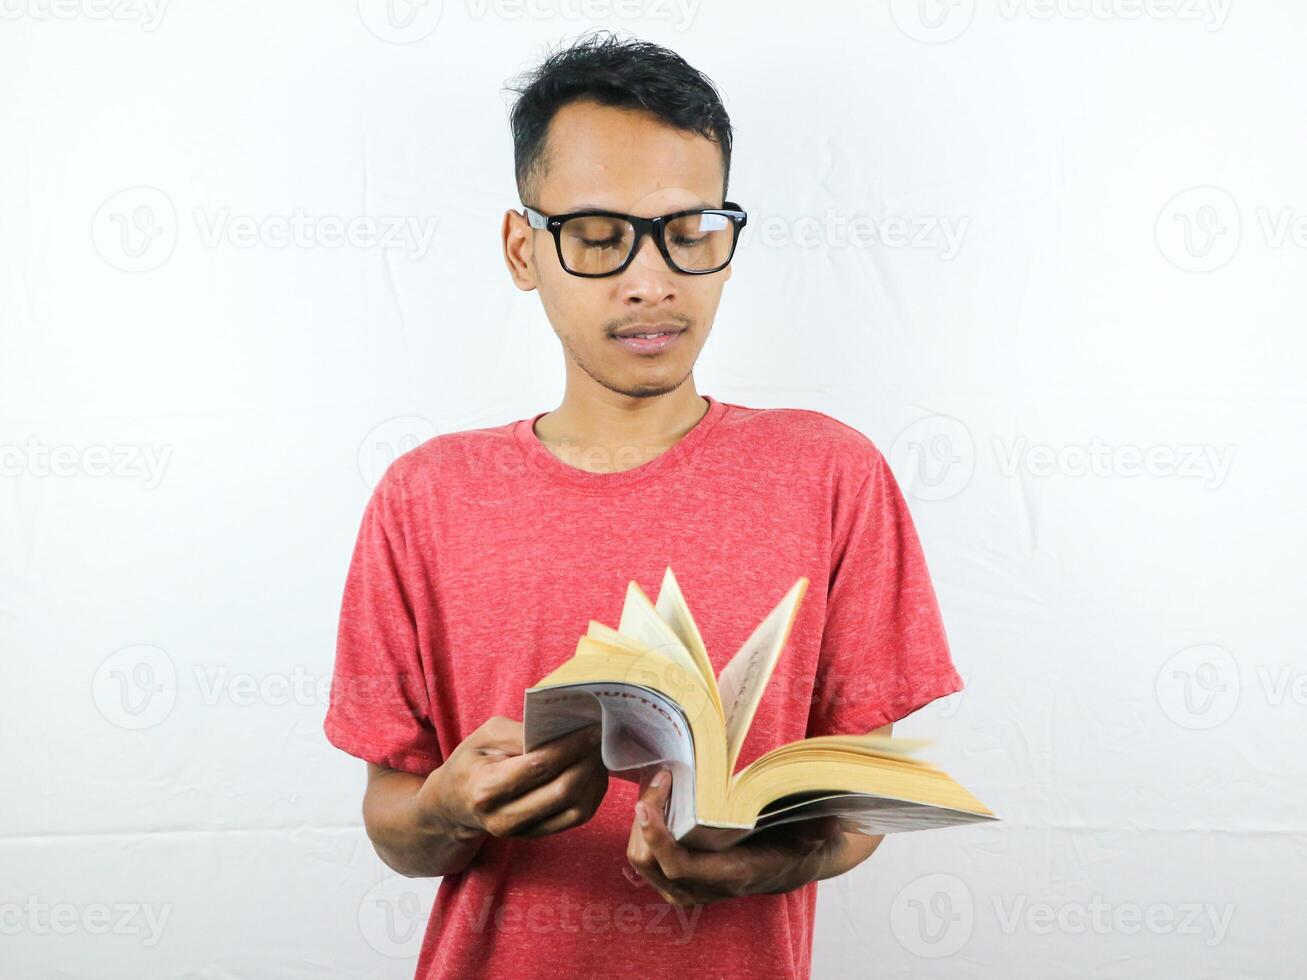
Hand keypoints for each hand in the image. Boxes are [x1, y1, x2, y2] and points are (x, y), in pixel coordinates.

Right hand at [421, 716, 607, 840]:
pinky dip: (593, 793)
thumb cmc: (472, 762)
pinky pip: (576, 817)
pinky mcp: (538, 835)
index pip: (539, 766)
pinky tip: (595, 770)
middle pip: (561, 791)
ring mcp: (523, 833)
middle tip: (604, 736)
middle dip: (588, 760)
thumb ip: (521, 731)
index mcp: (486, 789)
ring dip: (595, 778)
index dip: (571, 745)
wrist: (454, 805)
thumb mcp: (485, 736)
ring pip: (575, 809)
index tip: (594, 726)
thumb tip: (562, 727)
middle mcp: (504, 818)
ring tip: (601, 751)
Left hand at [625, 768, 842, 906]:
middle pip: (649, 863)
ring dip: (641, 823)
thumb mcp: (813, 835)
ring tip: (657, 784)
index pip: (679, 866)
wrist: (792, 864)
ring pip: (641, 861)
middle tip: (659, 778)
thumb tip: (831, 823)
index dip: (658, 837)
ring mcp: (688, 888)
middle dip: (644, 820)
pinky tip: (657, 799)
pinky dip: (644, 829)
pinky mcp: (679, 879)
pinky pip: (646, 858)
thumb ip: (819, 830)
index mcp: (732, 875)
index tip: (647, 803)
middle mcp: (704, 889)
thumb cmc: (798, 842)